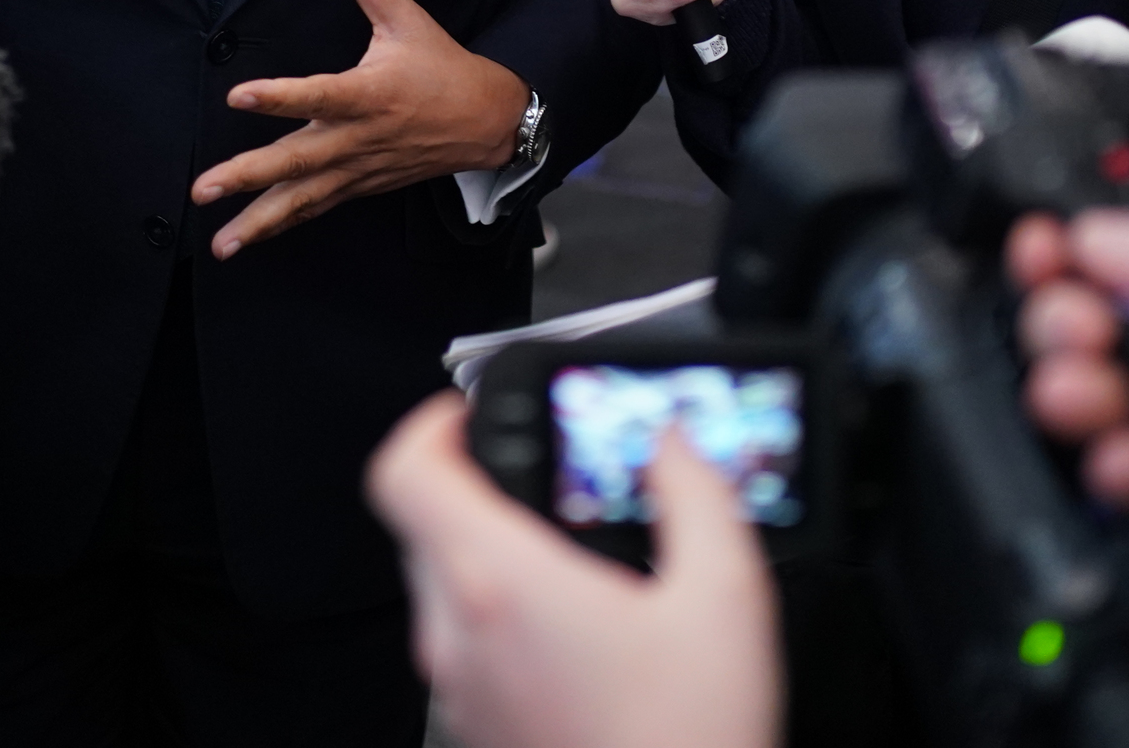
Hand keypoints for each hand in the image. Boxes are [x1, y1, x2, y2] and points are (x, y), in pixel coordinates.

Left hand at [193, 0, 530, 257]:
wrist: (487, 124)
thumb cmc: (443, 69)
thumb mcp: (410, 21)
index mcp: (369, 94)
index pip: (317, 95)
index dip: (277, 96)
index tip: (236, 96)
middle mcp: (358, 137)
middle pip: (297, 159)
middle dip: (248, 176)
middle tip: (203, 188)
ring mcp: (357, 169)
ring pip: (303, 198)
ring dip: (259, 222)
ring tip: (219, 244)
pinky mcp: (360, 186)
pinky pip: (315, 208)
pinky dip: (282, 225)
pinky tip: (247, 238)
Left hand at [367, 395, 779, 747]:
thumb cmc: (690, 745)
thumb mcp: (725, 599)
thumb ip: (698, 495)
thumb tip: (673, 442)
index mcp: (499, 583)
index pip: (403, 471)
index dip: (430, 423)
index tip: (474, 412)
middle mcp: (458, 635)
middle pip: (420, 524)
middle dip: (476, 486)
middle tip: (543, 475)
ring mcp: (459, 692)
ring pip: (441, 587)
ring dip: (490, 553)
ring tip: (572, 553)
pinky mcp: (477, 732)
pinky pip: (465, 647)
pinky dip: (502, 615)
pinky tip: (580, 629)